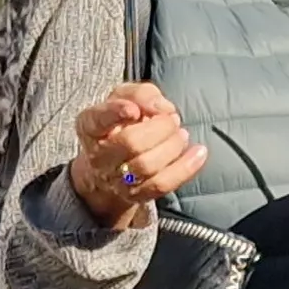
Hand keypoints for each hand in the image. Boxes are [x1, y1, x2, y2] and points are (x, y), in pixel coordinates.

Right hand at [68, 82, 206, 225]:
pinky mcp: (135, 194)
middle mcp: (98, 155)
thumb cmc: (121, 122)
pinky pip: (161, 184)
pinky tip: (199, 152)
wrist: (111, 163)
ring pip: (147, 165)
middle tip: (171, 120)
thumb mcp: (126, 97)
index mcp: (90, 126)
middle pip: (130, 142)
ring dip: (172, 146)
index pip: (98, 120)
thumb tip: (163, 108)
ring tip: (180, 134)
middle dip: (159, 128)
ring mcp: (115, 178)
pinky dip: (185, 168)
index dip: (116, 113)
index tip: (134, 110)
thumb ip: (142, 93)